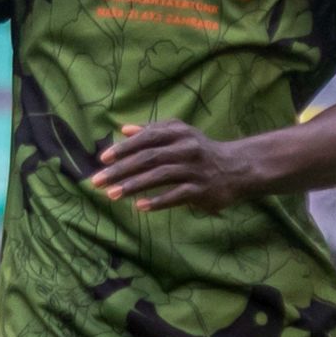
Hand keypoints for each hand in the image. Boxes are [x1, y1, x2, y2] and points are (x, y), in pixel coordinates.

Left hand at [89, 121, 250, 213]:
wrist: (237, 168)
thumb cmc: (200, 150)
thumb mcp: (180, 134)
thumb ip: (152, 131)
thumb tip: (124, 129)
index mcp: (178, 133)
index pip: (147, 138)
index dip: (124, 148)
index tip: (103, 159)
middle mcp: (187, 148)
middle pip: (149, 158)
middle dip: (121, 170)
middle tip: (98, 181)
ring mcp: (195, 169)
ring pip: (160, 177)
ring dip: (134, 186)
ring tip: (112, 194)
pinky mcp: (203, 189)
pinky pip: (177, 195)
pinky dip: (158, 201)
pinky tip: (139, 206)